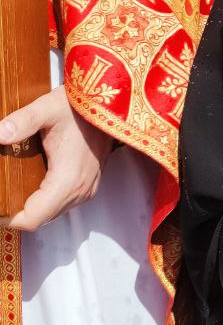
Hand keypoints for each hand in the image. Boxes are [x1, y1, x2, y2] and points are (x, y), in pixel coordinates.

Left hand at [0, 86, 112, 229]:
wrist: (111, 105)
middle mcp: (80, 190)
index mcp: (68, 179)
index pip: (33, 218)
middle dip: (17, 212)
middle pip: (41, 219)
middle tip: (2, 195)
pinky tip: (33, 184)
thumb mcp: (47, 108)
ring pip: (52, 213)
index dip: (9, 218)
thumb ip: (21, 122)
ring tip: (12, 190)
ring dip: (32, 207)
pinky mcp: (89, 185)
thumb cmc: (82, 106)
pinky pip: (62, 204)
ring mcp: (87, 189)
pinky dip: (45, 201)